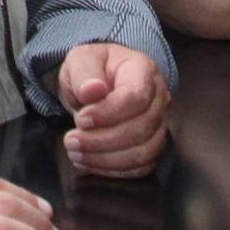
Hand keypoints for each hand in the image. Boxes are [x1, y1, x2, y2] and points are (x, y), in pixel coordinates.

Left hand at [54, 43, 170, 178]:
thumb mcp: (80, 59)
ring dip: (106, 159)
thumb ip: (84, 73)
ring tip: (76, 153)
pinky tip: (89, 162)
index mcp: (143, 70)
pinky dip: (113, 170)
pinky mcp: (151, 145)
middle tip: (71, 140)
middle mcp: (158, 98)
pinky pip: (141, 167)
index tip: (81, 119)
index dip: (108, 113)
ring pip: (143, 152)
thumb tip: (92, 91)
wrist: (94, 84)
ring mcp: (158, 124)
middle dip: (102, 140)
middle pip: (141, 129)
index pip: (136, 97)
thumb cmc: (91, 70)